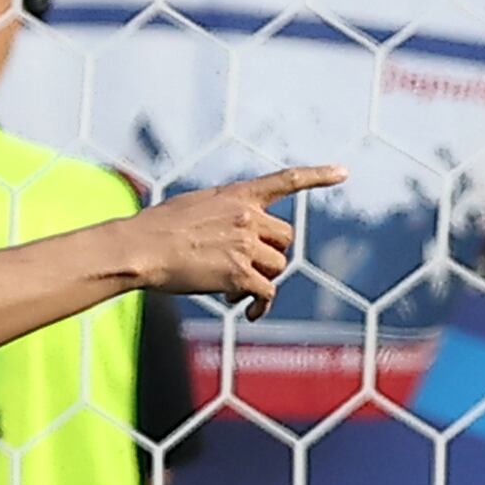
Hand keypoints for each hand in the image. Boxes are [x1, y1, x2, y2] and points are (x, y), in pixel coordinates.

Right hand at [127, 166, 343, 311]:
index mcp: (237, 195)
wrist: (141, 248)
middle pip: (285, 238)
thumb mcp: (196, 205)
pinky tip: (248, 312)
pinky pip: (266, 293)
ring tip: (232, 289)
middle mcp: (248, 216)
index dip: (317, 176)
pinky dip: (261, 306)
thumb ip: (223, 212)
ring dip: (260, 281)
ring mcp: (245, 245)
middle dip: (271, 255)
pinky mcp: (239, 274)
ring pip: (276, 267)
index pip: (286, 180)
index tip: (343, 172)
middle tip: (247, 269)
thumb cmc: (157, 228)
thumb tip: (236, 234)